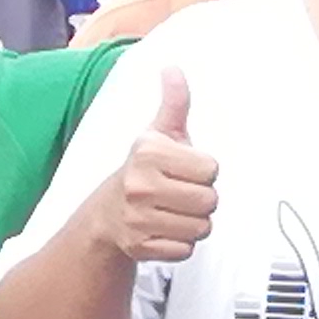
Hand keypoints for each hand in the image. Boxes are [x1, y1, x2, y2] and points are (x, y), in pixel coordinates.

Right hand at [105, 72, 219, 262]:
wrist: (106, 214)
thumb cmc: (143, 171)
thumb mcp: (158, 134)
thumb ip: (174, 103)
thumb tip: (173, 70)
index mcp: (148, 153)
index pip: (212, 169)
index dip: (203, 171)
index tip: (183, 170)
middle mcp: (139, 185)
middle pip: (210, 200)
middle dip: (201, 198)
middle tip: (178, 193)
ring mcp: (137, 219)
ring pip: (202, 227)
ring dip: (193, 222)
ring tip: (171, 211)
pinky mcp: (140, 247)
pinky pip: (185, 249)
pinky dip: (180, 243)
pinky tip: (163, 229)